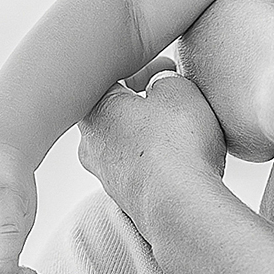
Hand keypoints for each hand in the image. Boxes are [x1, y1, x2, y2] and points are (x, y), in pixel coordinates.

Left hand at [78, 69, 227, 246]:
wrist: (180, 207)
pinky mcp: (127, 200)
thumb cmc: (175, 144)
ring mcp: (107, 177)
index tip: (169, 69)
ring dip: (151, 134)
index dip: (143, 67)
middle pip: (116, 112)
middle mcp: (91, 145)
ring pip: (128, 143)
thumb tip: (162, 88)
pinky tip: (181, 160)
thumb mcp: (178, 90)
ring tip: (183, 130)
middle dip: (143, 102)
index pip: (112, 76)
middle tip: (174, 97)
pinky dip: (158, 160)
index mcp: (95, 110)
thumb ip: (166, 80)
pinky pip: (142, 170)